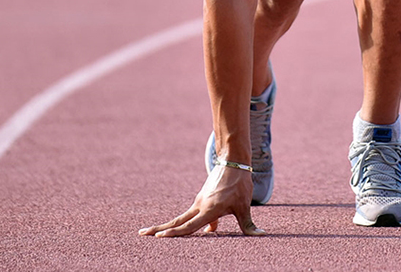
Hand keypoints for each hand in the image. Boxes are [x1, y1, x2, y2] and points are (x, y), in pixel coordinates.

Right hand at [138, 165, 265, 236]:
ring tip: (152, 232)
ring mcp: (199, 203)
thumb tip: (258, 235)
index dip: (175, 233)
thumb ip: (248, 224)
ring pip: (180, 218)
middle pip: (177, 221)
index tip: (160, 237)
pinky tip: (176, 231)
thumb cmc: (240, 185)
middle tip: (141, 234)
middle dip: (159, 229)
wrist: (233, 162)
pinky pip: (190, 215)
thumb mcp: (244, 206)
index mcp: (210, 210)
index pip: (189, 225)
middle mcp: (200, 206)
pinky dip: (181, 223)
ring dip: (167, 225)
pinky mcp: (201, 200)